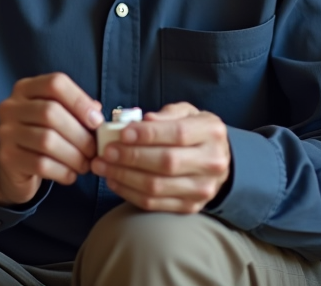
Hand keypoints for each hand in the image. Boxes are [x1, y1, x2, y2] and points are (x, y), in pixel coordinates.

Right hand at [0, 72, 103, 206]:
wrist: (15, 167)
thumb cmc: (44, 135)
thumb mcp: (59, 117)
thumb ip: (78, 111)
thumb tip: (97, 115)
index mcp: (26, 88)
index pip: (55, 84)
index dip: (80, 101)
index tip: (97, 121)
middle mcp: (11, 106)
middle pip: (50, 112)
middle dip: (79, 134)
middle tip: (94, 150)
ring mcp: (6, 132)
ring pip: (46, 140)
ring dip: (74, 155)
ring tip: (86, 164)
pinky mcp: (7, 158)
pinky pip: (40, 164)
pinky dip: (62, 171)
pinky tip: (71, 175)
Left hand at [91, 102, 230, 213]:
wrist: (216, 160)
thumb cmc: (196, 132)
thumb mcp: (188, 113)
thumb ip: (167, 114)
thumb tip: (145, 120)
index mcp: (212, 132)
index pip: (178, 134)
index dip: (148, 134)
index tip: (123, 133)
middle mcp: (212, 162)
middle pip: (166, 162)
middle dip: (131, 157)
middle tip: (107, 151)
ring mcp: (202, 189)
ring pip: (157, 186)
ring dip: (124, 176)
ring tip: (103, 166)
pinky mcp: (190, 207)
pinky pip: (154, 203)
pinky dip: (129, 193)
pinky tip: (114, 180)